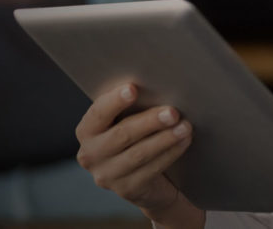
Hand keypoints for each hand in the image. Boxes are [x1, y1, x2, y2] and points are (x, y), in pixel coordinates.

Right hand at [75, 83, 203, 228]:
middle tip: (173, 111)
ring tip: (185, 126)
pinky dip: (170, 153)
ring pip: (138, 154)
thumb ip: (132, 105)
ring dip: (165, 139)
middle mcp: (90, 155)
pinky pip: (151, 169)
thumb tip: (156, 82)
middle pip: (122, 135)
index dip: (114, 101)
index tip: (133, 88)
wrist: (146, 179)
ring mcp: (107, 175)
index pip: (98, 113)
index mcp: (87, 131)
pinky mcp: (127, 189)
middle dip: (150, 121)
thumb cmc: (137, 136)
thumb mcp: (127, 119)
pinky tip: (184, 141)